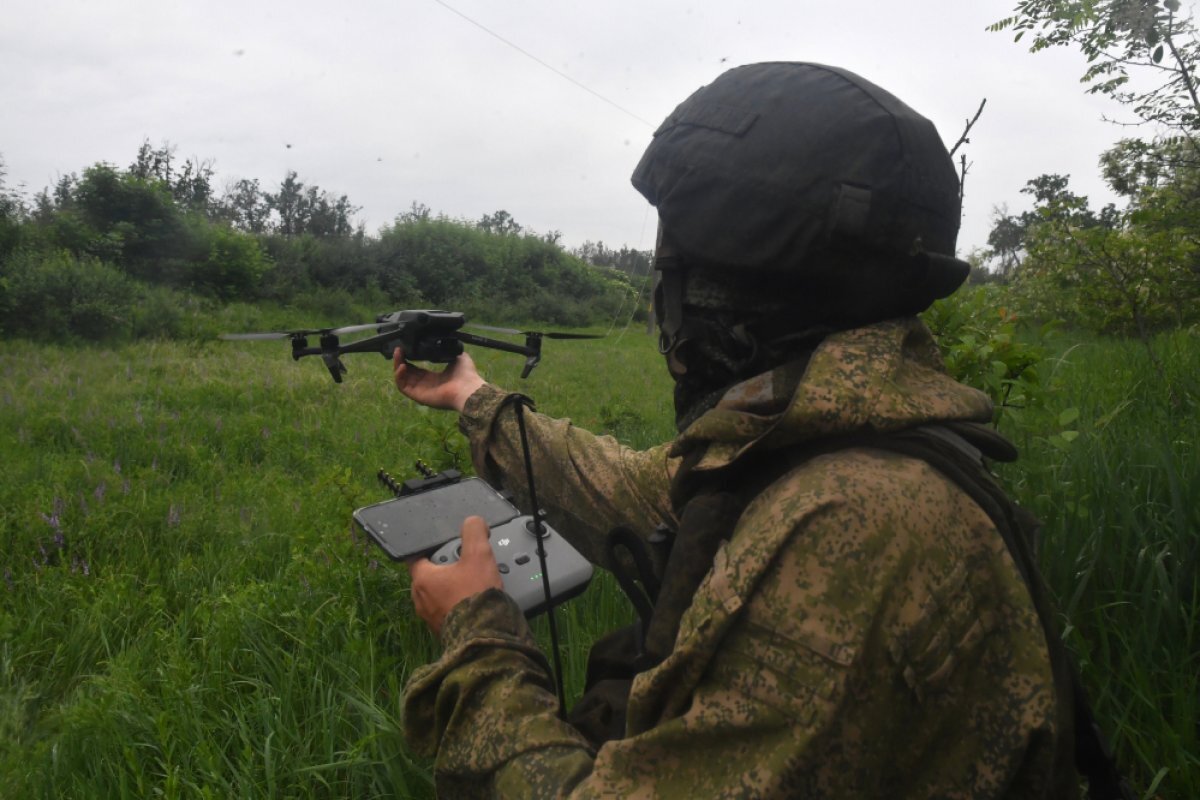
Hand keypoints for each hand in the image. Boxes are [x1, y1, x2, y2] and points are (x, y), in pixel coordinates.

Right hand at [393, 347, 485, 412]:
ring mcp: (421, 391)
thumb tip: (447, 341)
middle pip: (407, 373)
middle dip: (401, 360)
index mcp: (434, 378)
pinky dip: (399, 376)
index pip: (416, 369)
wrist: (469, 388)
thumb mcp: (459, 357)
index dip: (409, 359)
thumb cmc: (466, 375)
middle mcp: (426, 385)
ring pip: (402, 379)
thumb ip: (450, 350)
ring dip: (398, 366)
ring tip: (398, 353)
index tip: (406, 349)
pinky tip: (402, 365)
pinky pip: (403, 387)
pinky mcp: (418, 396)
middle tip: (399, 349)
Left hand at [407, 516, 503, 635]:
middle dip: (444, 569)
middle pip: (429, 576)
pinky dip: (456, 605)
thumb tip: (473, 522)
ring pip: (437, 595)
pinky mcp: (442, 630)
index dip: (430, 549)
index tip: (443, 546)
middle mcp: (420, 599)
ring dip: (450, 588)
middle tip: (464, 564)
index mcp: (422, 579)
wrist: (483, 636)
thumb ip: (474, 532)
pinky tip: (472, 602)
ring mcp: (429, 617)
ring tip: (471, 584)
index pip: (417, 557)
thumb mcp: (478, 555)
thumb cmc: (475, 595)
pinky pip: (446, 611)